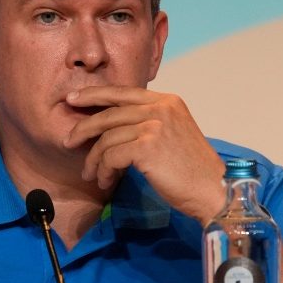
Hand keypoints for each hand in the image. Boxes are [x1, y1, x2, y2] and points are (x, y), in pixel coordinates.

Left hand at [62, 85, 227, 220]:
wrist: (213, 190)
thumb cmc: (192, 170)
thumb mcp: (173, 134)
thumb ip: (149, 124)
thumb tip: (113, 127)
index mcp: (167, 101)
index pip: (122, 92)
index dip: (94, 94)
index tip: (74, 100)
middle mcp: (161, 108)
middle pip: (108, 113)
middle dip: (83, 127)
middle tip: (68, 141)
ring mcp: (154, 125)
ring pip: (106, 138)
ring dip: (95, 159)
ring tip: (92, 175)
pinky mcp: (147, 146)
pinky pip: (111, 155)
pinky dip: (104, 170)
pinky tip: (105, 180)